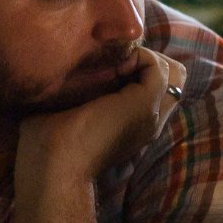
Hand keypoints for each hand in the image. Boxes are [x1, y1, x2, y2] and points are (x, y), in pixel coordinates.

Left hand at [17, 47, 185, 181]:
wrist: (52, 166)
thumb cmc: (47, 145)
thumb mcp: (68, 113)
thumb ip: (82, 92)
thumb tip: (72, 64)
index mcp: (133, 124)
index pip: (159, 87)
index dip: (140, 67)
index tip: (108, 67)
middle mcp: (149, 121)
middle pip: (174, 79)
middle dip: (148, 59)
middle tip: (115, 63)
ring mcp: (152, 114)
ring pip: (174, 72)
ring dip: (145, 57)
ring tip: (115, 66)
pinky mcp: (145, 105)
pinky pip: (159, 67)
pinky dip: (140, 56)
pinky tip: (114, 68)